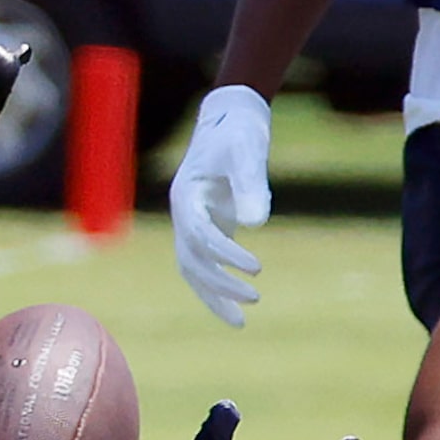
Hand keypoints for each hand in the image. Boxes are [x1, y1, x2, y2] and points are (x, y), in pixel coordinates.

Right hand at [170, 84, 271, 326]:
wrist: (230, 118)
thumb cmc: (238, 133)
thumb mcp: (247, 153)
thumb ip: (251, 185)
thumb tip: (256, 224)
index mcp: (186, 197)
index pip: (200, 236)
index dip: (225, 254)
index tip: (255, 268)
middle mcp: (182, 216)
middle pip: (192, 261)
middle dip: (220, 284)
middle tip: (255, 297)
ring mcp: (191, 224)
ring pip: (193, 270)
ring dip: (214, 296)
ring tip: (241, 321)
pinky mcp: (206, 228)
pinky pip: (204, 266)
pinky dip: (217, 288)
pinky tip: (238, 306)